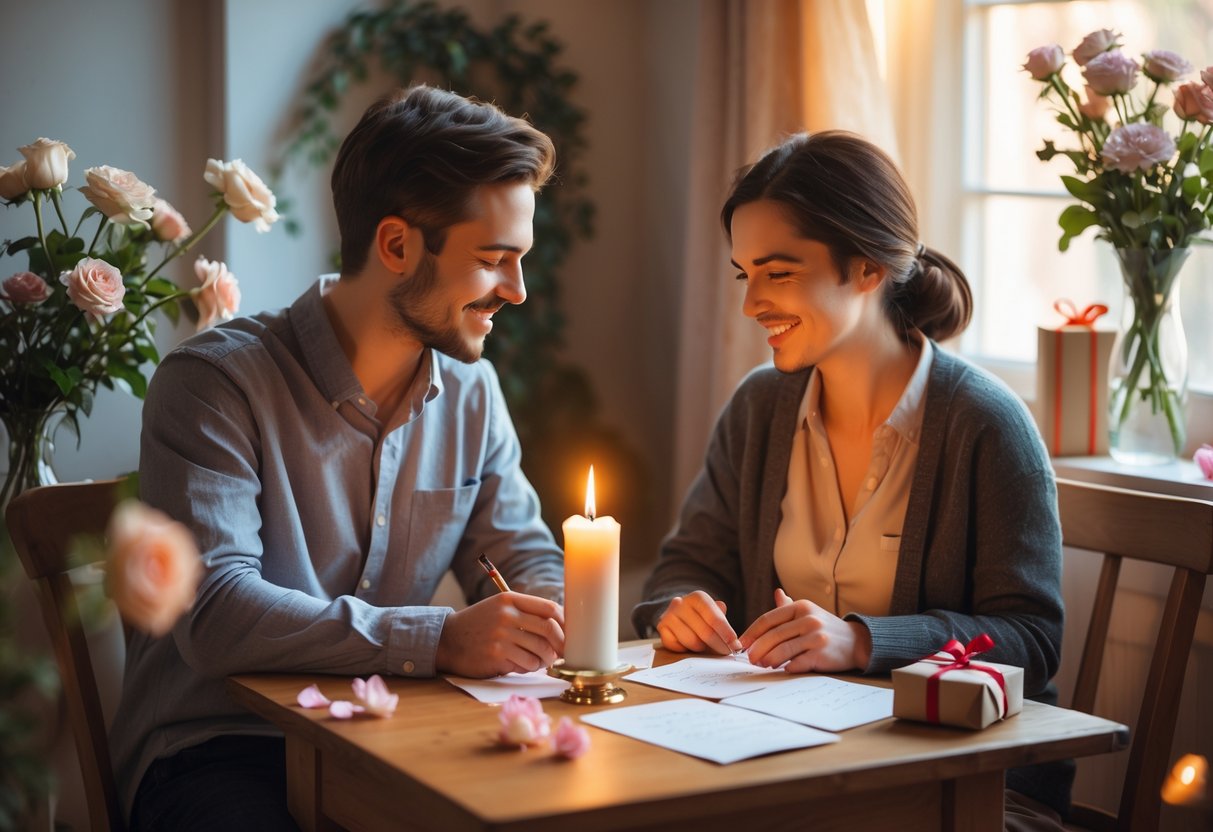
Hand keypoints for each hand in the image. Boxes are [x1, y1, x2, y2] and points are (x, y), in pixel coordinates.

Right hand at [435, 592, 564, 676]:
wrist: (448, 640)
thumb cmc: (479, 625)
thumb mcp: (500, 609)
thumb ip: (525, 612)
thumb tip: (561, 627)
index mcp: (510, 599)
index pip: (549, 608)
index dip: (565, 622)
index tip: (570, 633)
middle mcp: (507, 614)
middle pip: (549, 629)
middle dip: (561, 644)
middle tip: (562, 653)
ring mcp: (501, 635)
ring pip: (541, 649)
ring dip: (546, 659)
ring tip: (541, 661)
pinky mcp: (496, 654)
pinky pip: (526, 664)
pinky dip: (530, 668)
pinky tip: (522, 665)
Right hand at [655, 590, 741, 653]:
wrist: (678, 616)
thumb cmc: (701, 618)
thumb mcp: (714, 614)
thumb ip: (722, 622)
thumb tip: (732, 634)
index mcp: (698, 597)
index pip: (715, 618)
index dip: (727, 634)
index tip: (735, 646)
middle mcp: (681, 603)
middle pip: (705, 632)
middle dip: (719, 645)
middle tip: (727, 653)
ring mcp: (669, 615)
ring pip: (692, 642)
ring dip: (702, 649)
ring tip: (706, 647)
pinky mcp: (661, 629)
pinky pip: (678, 647)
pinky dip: (686, 649)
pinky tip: (689, 646)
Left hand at [739, 589, 871, 672]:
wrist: (857, 642)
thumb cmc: (826, 628)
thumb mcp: (809, 613)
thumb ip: (790, 606)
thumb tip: (776, 593)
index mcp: (801, 607)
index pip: (768, 619)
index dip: (752, 632)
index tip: (742, 644)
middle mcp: (808, 619)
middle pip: (773, 635)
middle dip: (757, 649)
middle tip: (749, 658)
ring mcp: (816, 636)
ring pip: (783, 650)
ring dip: (768, 659)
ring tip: (762, 664)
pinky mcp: (822, 654)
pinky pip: (797, 662)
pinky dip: (786, 667)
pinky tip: (780, 670)